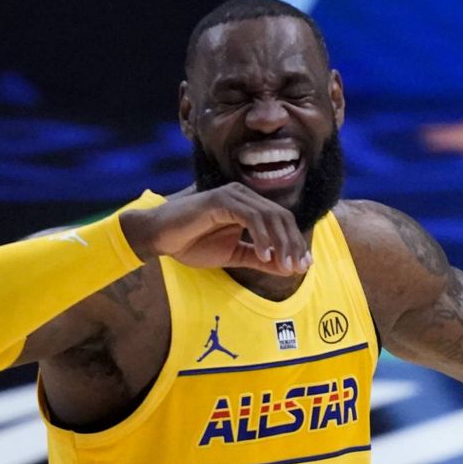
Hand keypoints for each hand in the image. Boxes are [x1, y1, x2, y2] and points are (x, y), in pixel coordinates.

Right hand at [119, 183, 310, 275]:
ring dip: (281, 242)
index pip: (281, 221)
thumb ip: (259, 259)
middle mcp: (244, 195)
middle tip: (298, 267)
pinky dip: (261, 236)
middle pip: (281, 216)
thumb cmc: (192, 243)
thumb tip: (288, 268)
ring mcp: (233, 195)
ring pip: (269, 216)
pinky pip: (250, 217)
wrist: (159, 237)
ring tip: (285, 265)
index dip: (295, 242)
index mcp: (248, 205)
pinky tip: (264, 255)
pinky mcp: (221, 199)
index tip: (303, 265)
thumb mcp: (233, 255)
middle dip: (293, 244)